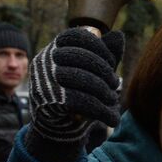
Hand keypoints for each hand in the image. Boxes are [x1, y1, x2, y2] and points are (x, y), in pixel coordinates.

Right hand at [28, 27, 123, 147]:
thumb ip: (106, 54)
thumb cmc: (79, 92)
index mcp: (54, 48)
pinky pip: (79, 101)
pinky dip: (100, 110)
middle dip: (104, 71)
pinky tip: (112, 117)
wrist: (61, 126)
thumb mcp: (93, 71)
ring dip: (103, 90)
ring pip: (80, 78)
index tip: (112, 62)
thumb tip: (118, 35)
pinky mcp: (47, 100)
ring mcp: (43, 80)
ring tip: (114, 99)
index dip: (98, 47)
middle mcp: (45, 60)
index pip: (76, 36)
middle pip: (80, 56)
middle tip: (116, 83)